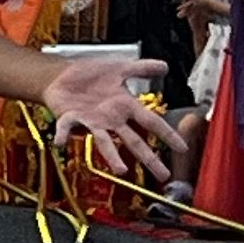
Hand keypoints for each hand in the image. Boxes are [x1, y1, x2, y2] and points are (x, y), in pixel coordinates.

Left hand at [45, 49, 183, 183]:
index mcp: (125, 107)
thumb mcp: (119, 69)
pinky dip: (64, 134)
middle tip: (163, 176)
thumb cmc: (90, 75)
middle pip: (134, 141)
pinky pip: (67, 128)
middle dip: (148, 158)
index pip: (151, 122)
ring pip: (105, 142)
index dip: (167, 134)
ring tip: (121, 170)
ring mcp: (91, 121)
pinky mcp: (70, 118)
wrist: (61, 75)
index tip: (182, 149)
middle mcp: (111, 119)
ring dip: (112, 156)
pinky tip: (61, 142)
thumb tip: (165, 66)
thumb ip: (141, 69)